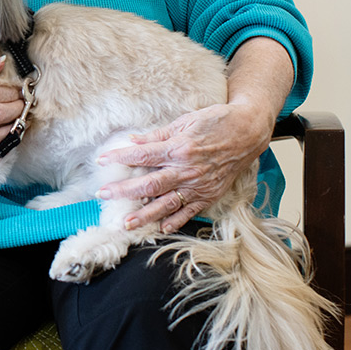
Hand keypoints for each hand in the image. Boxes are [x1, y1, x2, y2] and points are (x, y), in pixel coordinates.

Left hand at [96, 102, 273, 233]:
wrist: (248, 131)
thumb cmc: (217, 122)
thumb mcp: (185, 121)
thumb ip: (158, 134)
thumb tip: (133, 141)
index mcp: (179, 148)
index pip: (142, 155)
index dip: (120, 158)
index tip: (102, 160)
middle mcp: (187, 170)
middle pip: (149, 184)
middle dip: (124, 190)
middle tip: (103, 194)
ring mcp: (198, 185)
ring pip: (166, 204)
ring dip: (145, 215)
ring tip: (126, 224)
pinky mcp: (209, 194)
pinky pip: (189, 211)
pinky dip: (175, 221)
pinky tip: (160, 228)